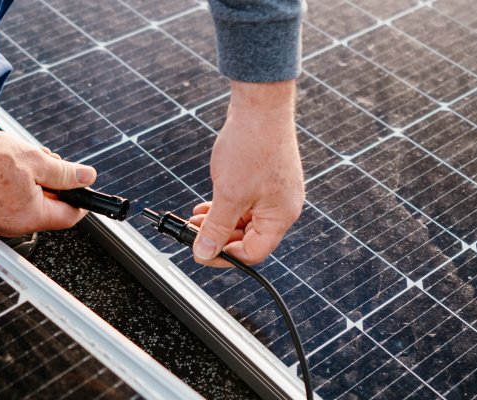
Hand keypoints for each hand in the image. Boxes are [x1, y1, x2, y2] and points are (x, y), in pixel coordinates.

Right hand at [0, 126, 96, 236]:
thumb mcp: (36, 160)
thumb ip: (64, 173)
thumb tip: (86, 177)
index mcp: (31, 217)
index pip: (69, 216)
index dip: (80, 198)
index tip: (83, 183)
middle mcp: (13, 225)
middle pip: (47, 208)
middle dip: (53, 184)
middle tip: (47, 161)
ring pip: (26, 203)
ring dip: (32, 181)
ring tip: (23, 158)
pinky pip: (6, 202)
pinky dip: (12, 185)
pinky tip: (5, 165)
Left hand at [189, 80, 304, 266]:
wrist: (260, 105)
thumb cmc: (252, 145)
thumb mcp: (228, 194)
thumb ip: (216, 227)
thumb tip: (205, 251)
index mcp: (281, 216)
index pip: (253, 253)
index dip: (224, 255)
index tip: (201, 251)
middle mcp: (283, 207)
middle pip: (249, 238)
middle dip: (219, 237)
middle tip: (194, 232)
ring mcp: (276, 192)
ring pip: (245, 220)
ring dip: (220, 221)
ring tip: (196, 217)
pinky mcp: (267, 178)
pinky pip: (246, 203)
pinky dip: (227, 206)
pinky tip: (208, 204)